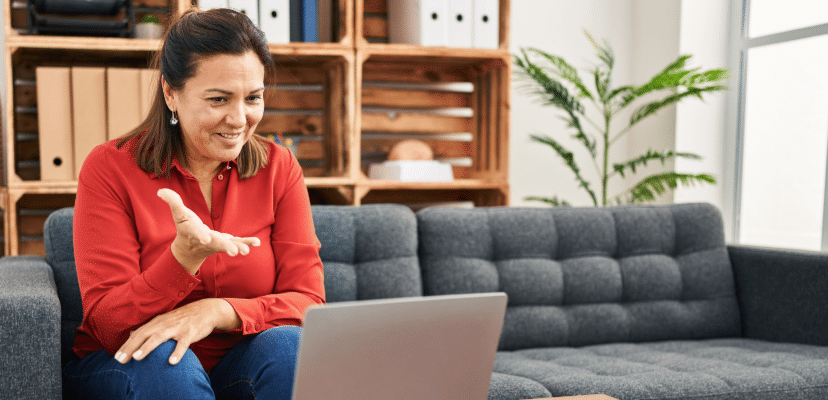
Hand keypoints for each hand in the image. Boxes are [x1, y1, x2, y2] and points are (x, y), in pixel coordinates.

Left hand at [114, 298, 240, 364]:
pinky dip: (177, 352)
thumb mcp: (164, 321)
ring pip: (160, 337)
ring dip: (148, 347)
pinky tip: (172, 362)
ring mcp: (177, 327)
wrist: (206, 310)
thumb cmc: (183, 318)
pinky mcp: (190, 332)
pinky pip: (183, 343)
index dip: (127, 345)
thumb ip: (149, 328)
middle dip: (131, 347)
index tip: (116, 357)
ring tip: (138, 357)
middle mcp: (165, 323)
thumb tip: (132, 334)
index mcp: (157, 322)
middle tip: (120, 360)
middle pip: (144, 334)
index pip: (138, 333)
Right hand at [158, 188, 260, 273]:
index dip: (200, 235)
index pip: (196, 233)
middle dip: (225, 246)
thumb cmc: (184, 227)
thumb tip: (161, 191)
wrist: (190, 248)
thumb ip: (172, 201)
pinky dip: (246, 243)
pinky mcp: (226, 243)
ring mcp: (217, 243)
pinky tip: (256, 242)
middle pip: (216, 243)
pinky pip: (238, 243)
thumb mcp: (178, 213)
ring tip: (246, 251)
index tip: (205, 239)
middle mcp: (206, 240)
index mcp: (193, 232)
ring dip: (238, 247)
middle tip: (234, 252)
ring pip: (228, 246)